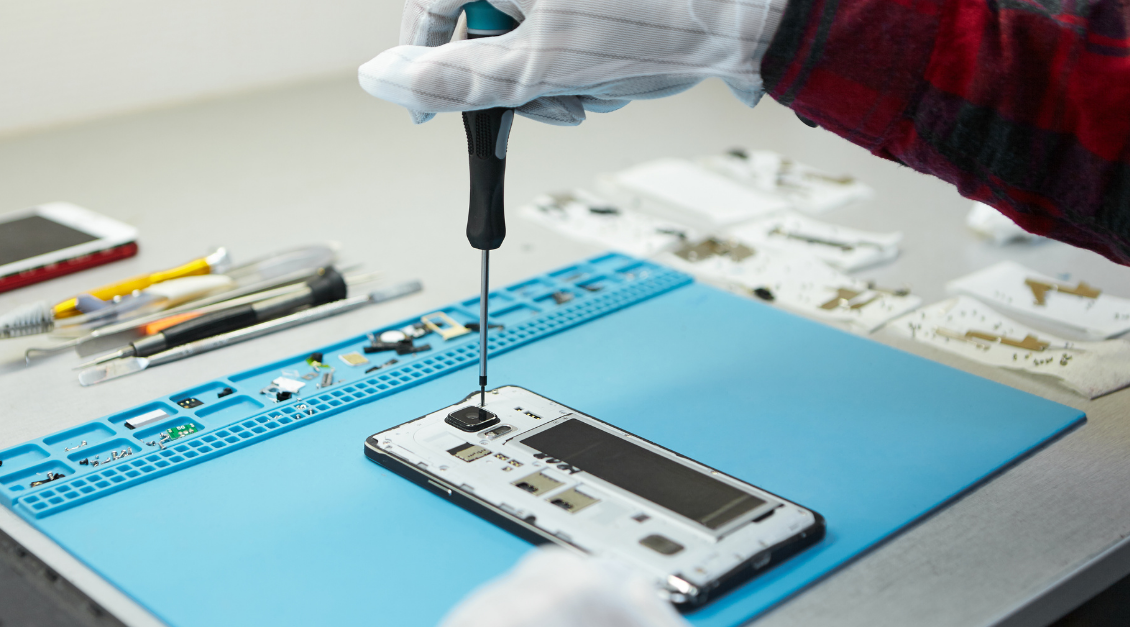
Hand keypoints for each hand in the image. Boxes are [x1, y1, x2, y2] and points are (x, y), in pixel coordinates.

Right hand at [358, 0, 785, 125]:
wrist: (747, 14)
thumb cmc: (655, 28)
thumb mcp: (537, 69)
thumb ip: (453, 78)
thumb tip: (382, 77)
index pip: (430, 3)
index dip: (422, 61)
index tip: (427, 111)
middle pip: (478, 20)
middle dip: (506, 77)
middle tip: (544, 109)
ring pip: (520, 27)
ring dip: (544, 74)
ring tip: (587, 94)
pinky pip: (555, 20)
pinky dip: (570, 55)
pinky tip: (604, 73)